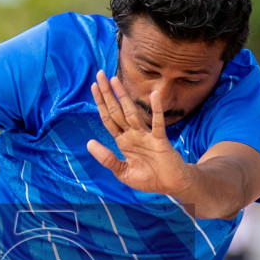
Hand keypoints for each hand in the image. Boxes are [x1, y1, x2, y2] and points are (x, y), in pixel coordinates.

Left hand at [85, 70, 191, 195]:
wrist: (170, 185)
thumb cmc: (148, 178)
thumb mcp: (122, 172)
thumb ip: (107, 158)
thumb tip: (89, 142)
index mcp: (123, 141)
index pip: (108, 119)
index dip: (100, 103)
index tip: (93, 87)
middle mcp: (133, 135)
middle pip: (117, 111)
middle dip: (108, 94)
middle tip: (100, 74)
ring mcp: (146, 136)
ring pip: (132, 113)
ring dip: (123, 97)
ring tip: (115, 80)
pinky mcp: (160, 141)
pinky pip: (158, 124)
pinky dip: (156, 110)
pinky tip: (153, 96)